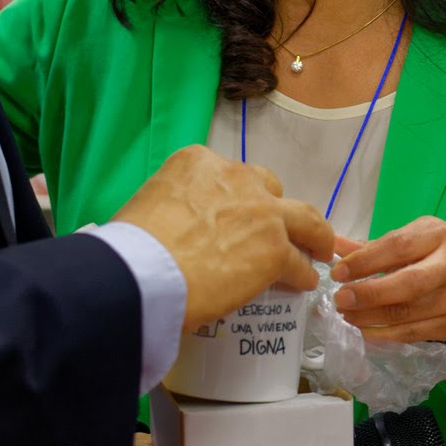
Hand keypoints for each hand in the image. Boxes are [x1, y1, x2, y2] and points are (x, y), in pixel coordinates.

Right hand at [113, 145, 333, 330]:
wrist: (140, 275)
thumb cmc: (129, 249)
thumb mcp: (148, 204)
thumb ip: (173, 207)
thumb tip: (174, 231)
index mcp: (198, 162)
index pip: (229, 176)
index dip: (238, 199)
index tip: (238, 215)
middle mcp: (235, 176)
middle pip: (270, 188)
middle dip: (275, 208)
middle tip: (279, 229)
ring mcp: (261, 211)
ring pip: (302, 218)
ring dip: (312, 234)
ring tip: (317, 249)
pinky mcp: (275, 249)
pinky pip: (298, 262)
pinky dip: (302, 273)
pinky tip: (302, 283)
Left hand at [330, 217, 445, 345]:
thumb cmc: (443, 252)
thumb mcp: (417, 237)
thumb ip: (376, 245)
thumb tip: (334, 246)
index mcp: (439, 235)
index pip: (398, 246)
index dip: (365, 261)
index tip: (338, 272)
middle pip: (406, 284)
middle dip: (368, 294)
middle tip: (340, 299)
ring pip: (407, 313)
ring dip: (370, 317)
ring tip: (347, 315)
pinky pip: (413, 334)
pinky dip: (385, 334)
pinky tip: (366, 329)